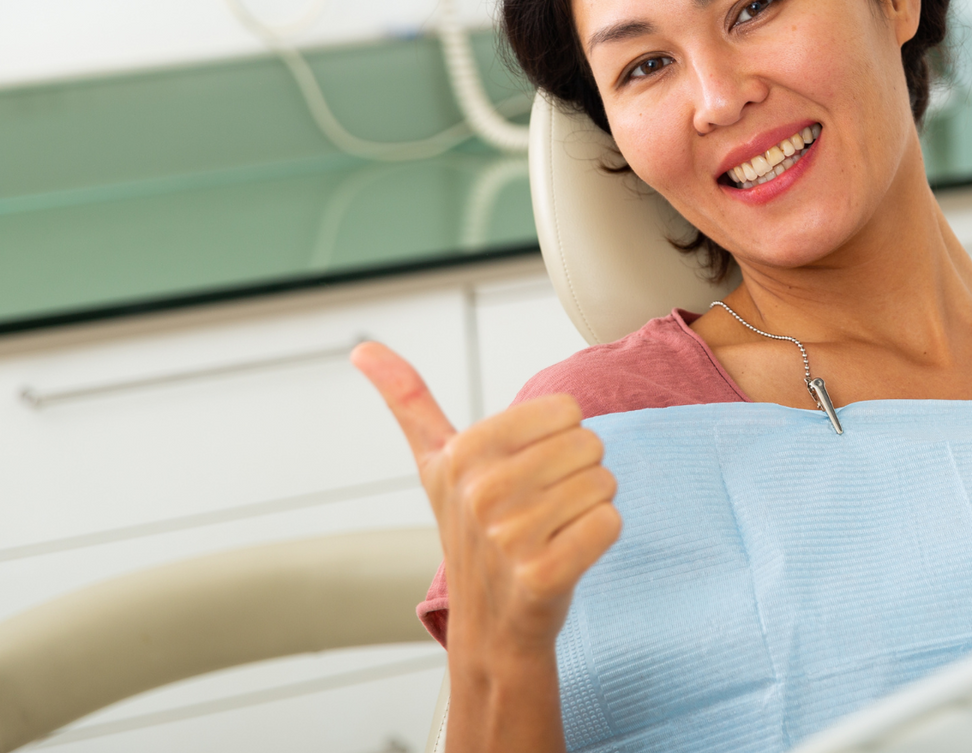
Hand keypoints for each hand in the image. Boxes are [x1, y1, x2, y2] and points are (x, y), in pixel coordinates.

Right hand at [352, 342, 621, 657]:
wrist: (490, 624)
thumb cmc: (471, 530)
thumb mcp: (434, 465)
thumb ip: (408, 400)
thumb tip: (361, 346)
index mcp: (462, 453)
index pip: (566, 409)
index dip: (559, 439)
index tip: (528, 472)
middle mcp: (481, 492)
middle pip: (589, 443)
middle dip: (579, 473)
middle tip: (544, 508)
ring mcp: (510, 537)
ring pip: (605, 483)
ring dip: (592, 506)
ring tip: (554, 532)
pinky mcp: (543, 576)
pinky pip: (610, 523)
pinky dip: (602, 536)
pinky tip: (569, 555)